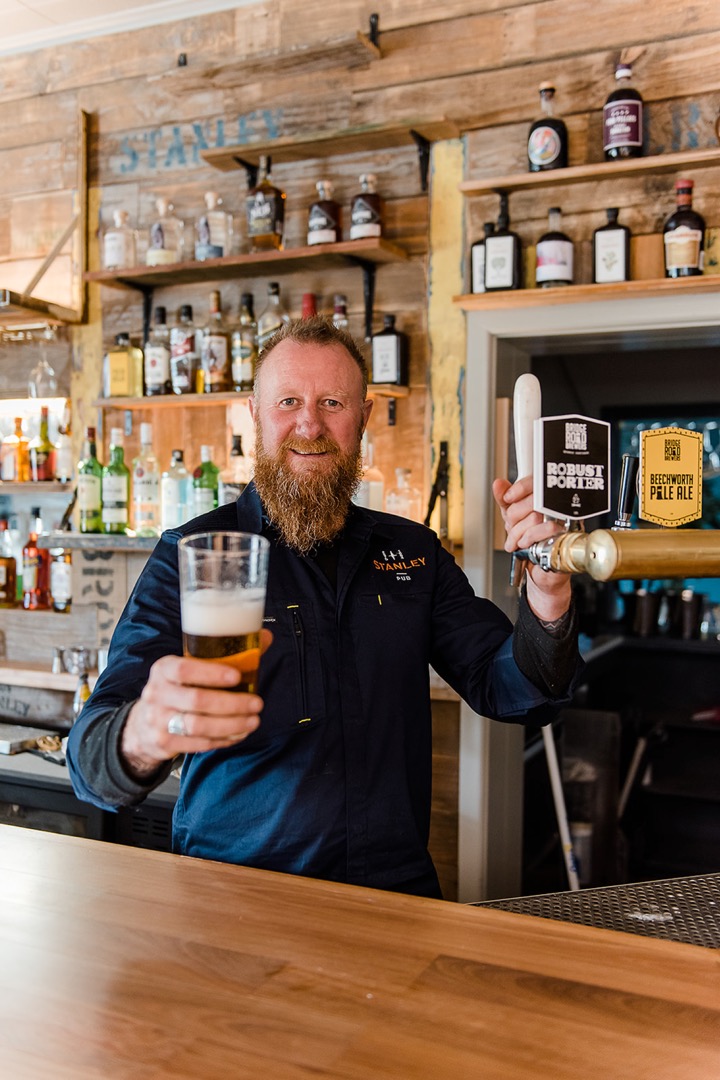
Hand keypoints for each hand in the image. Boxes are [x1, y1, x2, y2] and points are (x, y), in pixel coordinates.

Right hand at [121, 629, 272, 777]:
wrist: (145, 724)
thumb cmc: (180, 689)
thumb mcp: (192, 668)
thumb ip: (229, 654)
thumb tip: (266, 636)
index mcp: (164, 669)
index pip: (184, 670)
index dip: (211, 673)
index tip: (237, 676)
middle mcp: (157, 693)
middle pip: (197, 700)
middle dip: (232, 704)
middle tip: (257, 704)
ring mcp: (158, 720)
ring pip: (199, 726)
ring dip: (231, 725)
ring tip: (253, 721)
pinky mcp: (164, 742)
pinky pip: (198, 743)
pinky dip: (222, 740)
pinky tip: (238, 734)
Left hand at [492, 475, 570, 621]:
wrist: (542, 571)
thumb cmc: (532, 544)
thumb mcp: (513, 519)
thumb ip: (506, 500)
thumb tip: (499, 484)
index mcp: (547, 498)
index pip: (536, 481)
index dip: (519, 488)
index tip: (508, 497)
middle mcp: (559, 507)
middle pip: (533, 500)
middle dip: (514, 516)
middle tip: (511, 527)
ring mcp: (566, 521)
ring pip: (536, 516)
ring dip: (519, 531)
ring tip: (517, 539)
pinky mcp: (567, 536)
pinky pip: (545, 530)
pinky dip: (529, 538)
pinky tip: (526, 544)